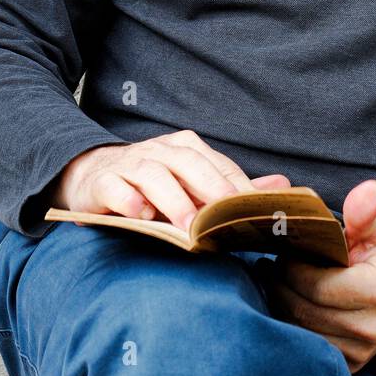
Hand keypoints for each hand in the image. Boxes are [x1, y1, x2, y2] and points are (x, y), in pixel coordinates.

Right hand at [50, 130, 289, 232]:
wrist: (93, 176)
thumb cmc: (152, 185)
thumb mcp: (193, 185)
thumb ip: (233, 188)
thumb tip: (283, 185)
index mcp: (186, 148)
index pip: (217, 165)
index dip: (234, 187)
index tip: (251, 211)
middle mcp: (159, 151)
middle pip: (188, 164)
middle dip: (208, 189)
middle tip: (224, 217)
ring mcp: (129, 164)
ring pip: (153, 175)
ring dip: (172, 200)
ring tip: (187, 227)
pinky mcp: (102, 182)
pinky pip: (115, 187)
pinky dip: (128, 199)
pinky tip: (141, 215)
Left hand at [260, 179, 375, 373]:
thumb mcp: (375, 232)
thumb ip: (364, 213)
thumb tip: (369, 190)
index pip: (313, 284)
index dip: (292, 266)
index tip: (287, 252)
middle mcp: (369, 329)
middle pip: (301, 309)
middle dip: (281, 284)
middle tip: (275, 266)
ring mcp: (357, 352)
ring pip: (297, 330)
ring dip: (280, 304)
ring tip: (277, 282)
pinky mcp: (347, 366)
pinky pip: (303, 346)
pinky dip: (288, 325)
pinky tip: (287, 303)